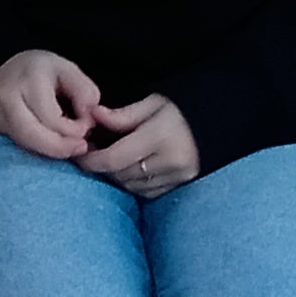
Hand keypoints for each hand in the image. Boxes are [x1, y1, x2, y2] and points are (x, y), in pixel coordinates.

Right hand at [0, 49, 106, 160]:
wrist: (6, 70)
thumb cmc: (41, 71)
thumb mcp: (68, 70)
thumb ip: (85, 91)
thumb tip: (88, 117)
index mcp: (27, 79)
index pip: (51, 119)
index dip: (74, 130)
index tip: (86, 126)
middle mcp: (4, 98)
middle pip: (32, 138)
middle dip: (60, 149)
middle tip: (80, 147)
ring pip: (23, 147)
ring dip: (49, 151)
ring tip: (66, 144)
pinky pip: (16, 148)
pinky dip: (36, 151)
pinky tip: (48, 144)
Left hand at [76, 92, 199, 198]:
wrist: (217, 124)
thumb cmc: (181, 111)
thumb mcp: (153, 104)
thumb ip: (122, 115)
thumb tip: (92, 115)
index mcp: (161, 136)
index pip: (115, 158)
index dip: (92, 160)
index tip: (78, 155)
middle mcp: (171, 161)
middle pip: (121, 174)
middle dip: (102, 166)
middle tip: (91, 153)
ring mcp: (178, 177)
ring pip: (131, 186)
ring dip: (116, 175)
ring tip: (110, 159)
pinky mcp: (180, 186)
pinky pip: (146, 192)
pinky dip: (132, 183)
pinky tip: (130, 169)